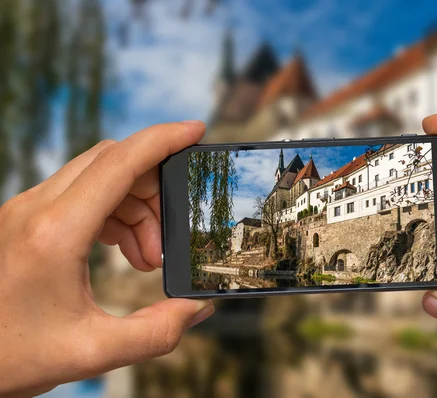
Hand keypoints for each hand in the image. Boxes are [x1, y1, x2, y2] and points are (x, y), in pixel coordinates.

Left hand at [0, 122, 213, 396]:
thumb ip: (156, 333)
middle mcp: (37, 209)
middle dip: (154, 188)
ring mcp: (27, 210)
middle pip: (112, 163)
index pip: (119, 162)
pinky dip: (114, 215)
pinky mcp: (27, 219)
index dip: (162, 140)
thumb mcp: (92, 352)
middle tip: (169, 237)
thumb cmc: (12, 354)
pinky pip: (82, 196)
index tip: (195, 130)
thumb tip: (198, 309)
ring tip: (147, 257)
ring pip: (99, 178)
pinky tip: (123, 251)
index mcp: (55, 232)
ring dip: (135, 207)